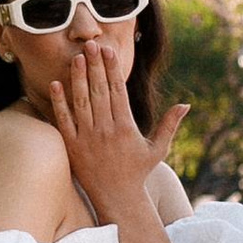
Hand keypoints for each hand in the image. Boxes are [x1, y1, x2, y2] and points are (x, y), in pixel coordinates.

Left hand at [50, 41, 184, 223]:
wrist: (117, 199)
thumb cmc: (138, 172)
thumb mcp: (158, 149)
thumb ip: (170, 124)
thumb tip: (186, 104)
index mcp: (126, 127)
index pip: (118, 91)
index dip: (113, 69)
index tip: (109, 50)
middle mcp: (106, 130)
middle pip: (99, 91)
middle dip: (96, 66)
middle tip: (90, 43)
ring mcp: (87, 138)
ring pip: (81, 102)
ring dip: (78, 78)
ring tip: (77, 58)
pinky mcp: (72, 146)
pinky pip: (63, 121)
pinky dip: (59, 102)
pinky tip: (55, 84)